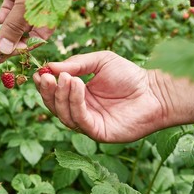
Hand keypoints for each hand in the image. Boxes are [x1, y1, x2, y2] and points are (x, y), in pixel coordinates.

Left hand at [0, 0, 70, 62]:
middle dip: (9, 43)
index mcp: (48, 18)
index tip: (3, 57)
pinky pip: (10, 8)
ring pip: (14, 22)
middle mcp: (39, 12)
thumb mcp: (26, 4)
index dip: (20, 50)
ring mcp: (27, 1)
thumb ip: (15, 27)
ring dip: (4, 30)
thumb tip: (5, 50)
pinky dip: (3, 15)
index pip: (34, 41)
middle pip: (23, 34)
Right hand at [33, 51, 165, 142]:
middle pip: (55, 106)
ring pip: (64, 114)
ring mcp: (88, 123)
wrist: (154, 90)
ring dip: (62, 95)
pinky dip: (75, 102)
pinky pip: (80, 119)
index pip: (55, 93)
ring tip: (66, 78)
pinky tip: (77, 85)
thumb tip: (49, 66)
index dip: (45, 84)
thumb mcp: (100, 61)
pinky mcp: (97, 132)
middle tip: (46, 77)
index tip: (39, 72)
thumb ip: (76, 63)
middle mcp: (81, 110)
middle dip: (49, 92)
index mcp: (79, 95)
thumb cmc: (129, 75)